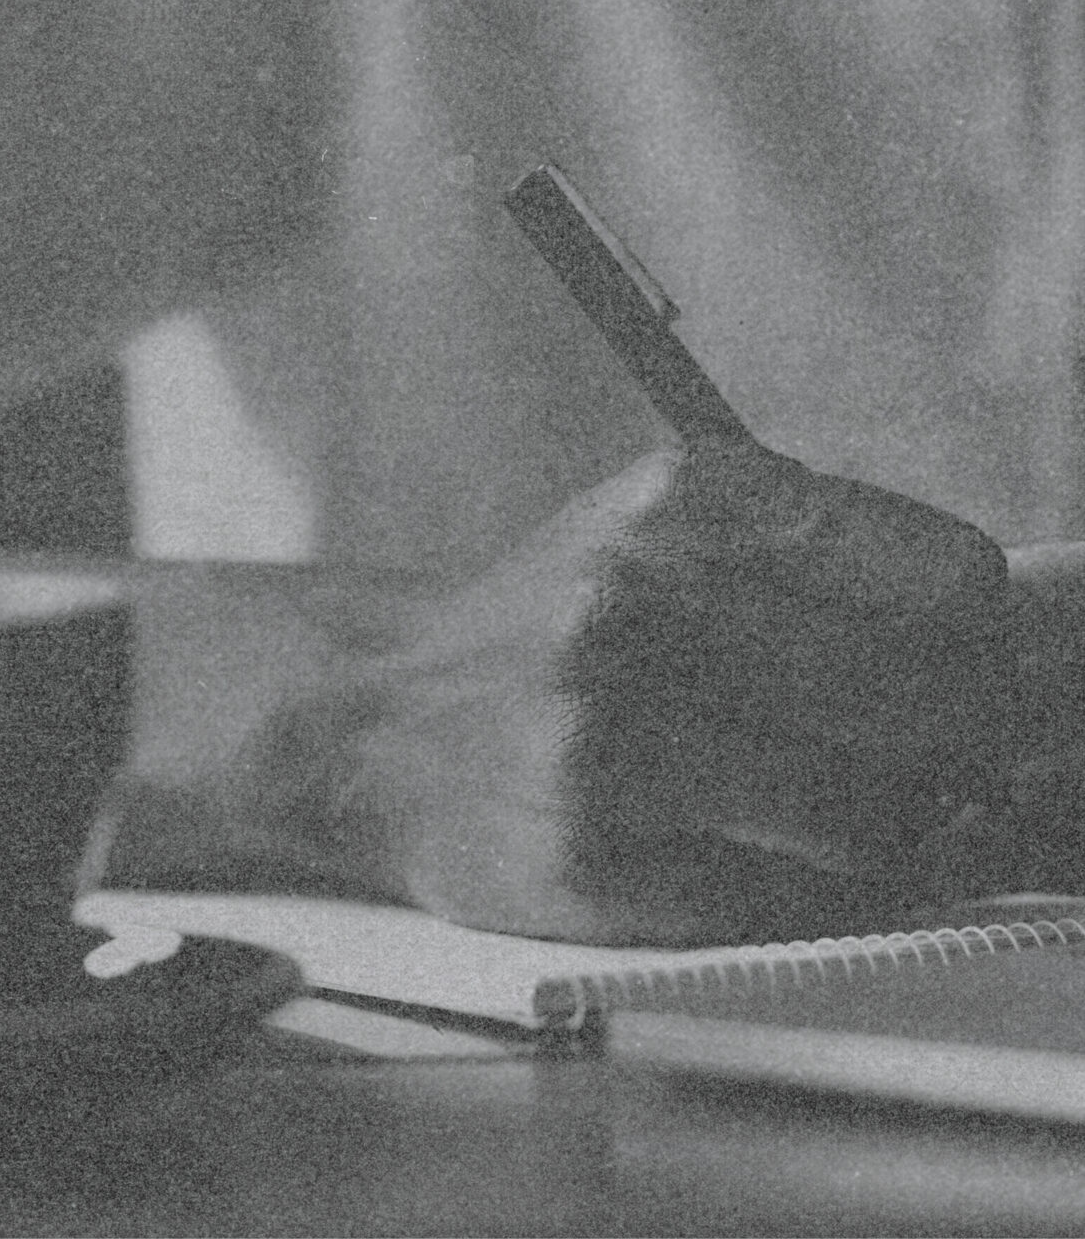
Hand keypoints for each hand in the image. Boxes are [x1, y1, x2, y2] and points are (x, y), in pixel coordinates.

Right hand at [312, 442, 1012, 943]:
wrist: (381, 718)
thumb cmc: (561, 620)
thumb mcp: (666, 530)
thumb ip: (827, 553)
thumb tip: (1025, 631)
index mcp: (678, 499)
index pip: (939, 574)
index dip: (975, 633)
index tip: (968, 655)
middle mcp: (639, 604)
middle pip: (921, 703)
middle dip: (955, 742)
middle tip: (940, 750)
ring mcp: (610, 740)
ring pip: (867, 816)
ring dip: (886, 827)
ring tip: (834, 800)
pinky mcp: (592, 860)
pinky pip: (790, 902)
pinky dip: (810, 891)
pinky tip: (762, 852)